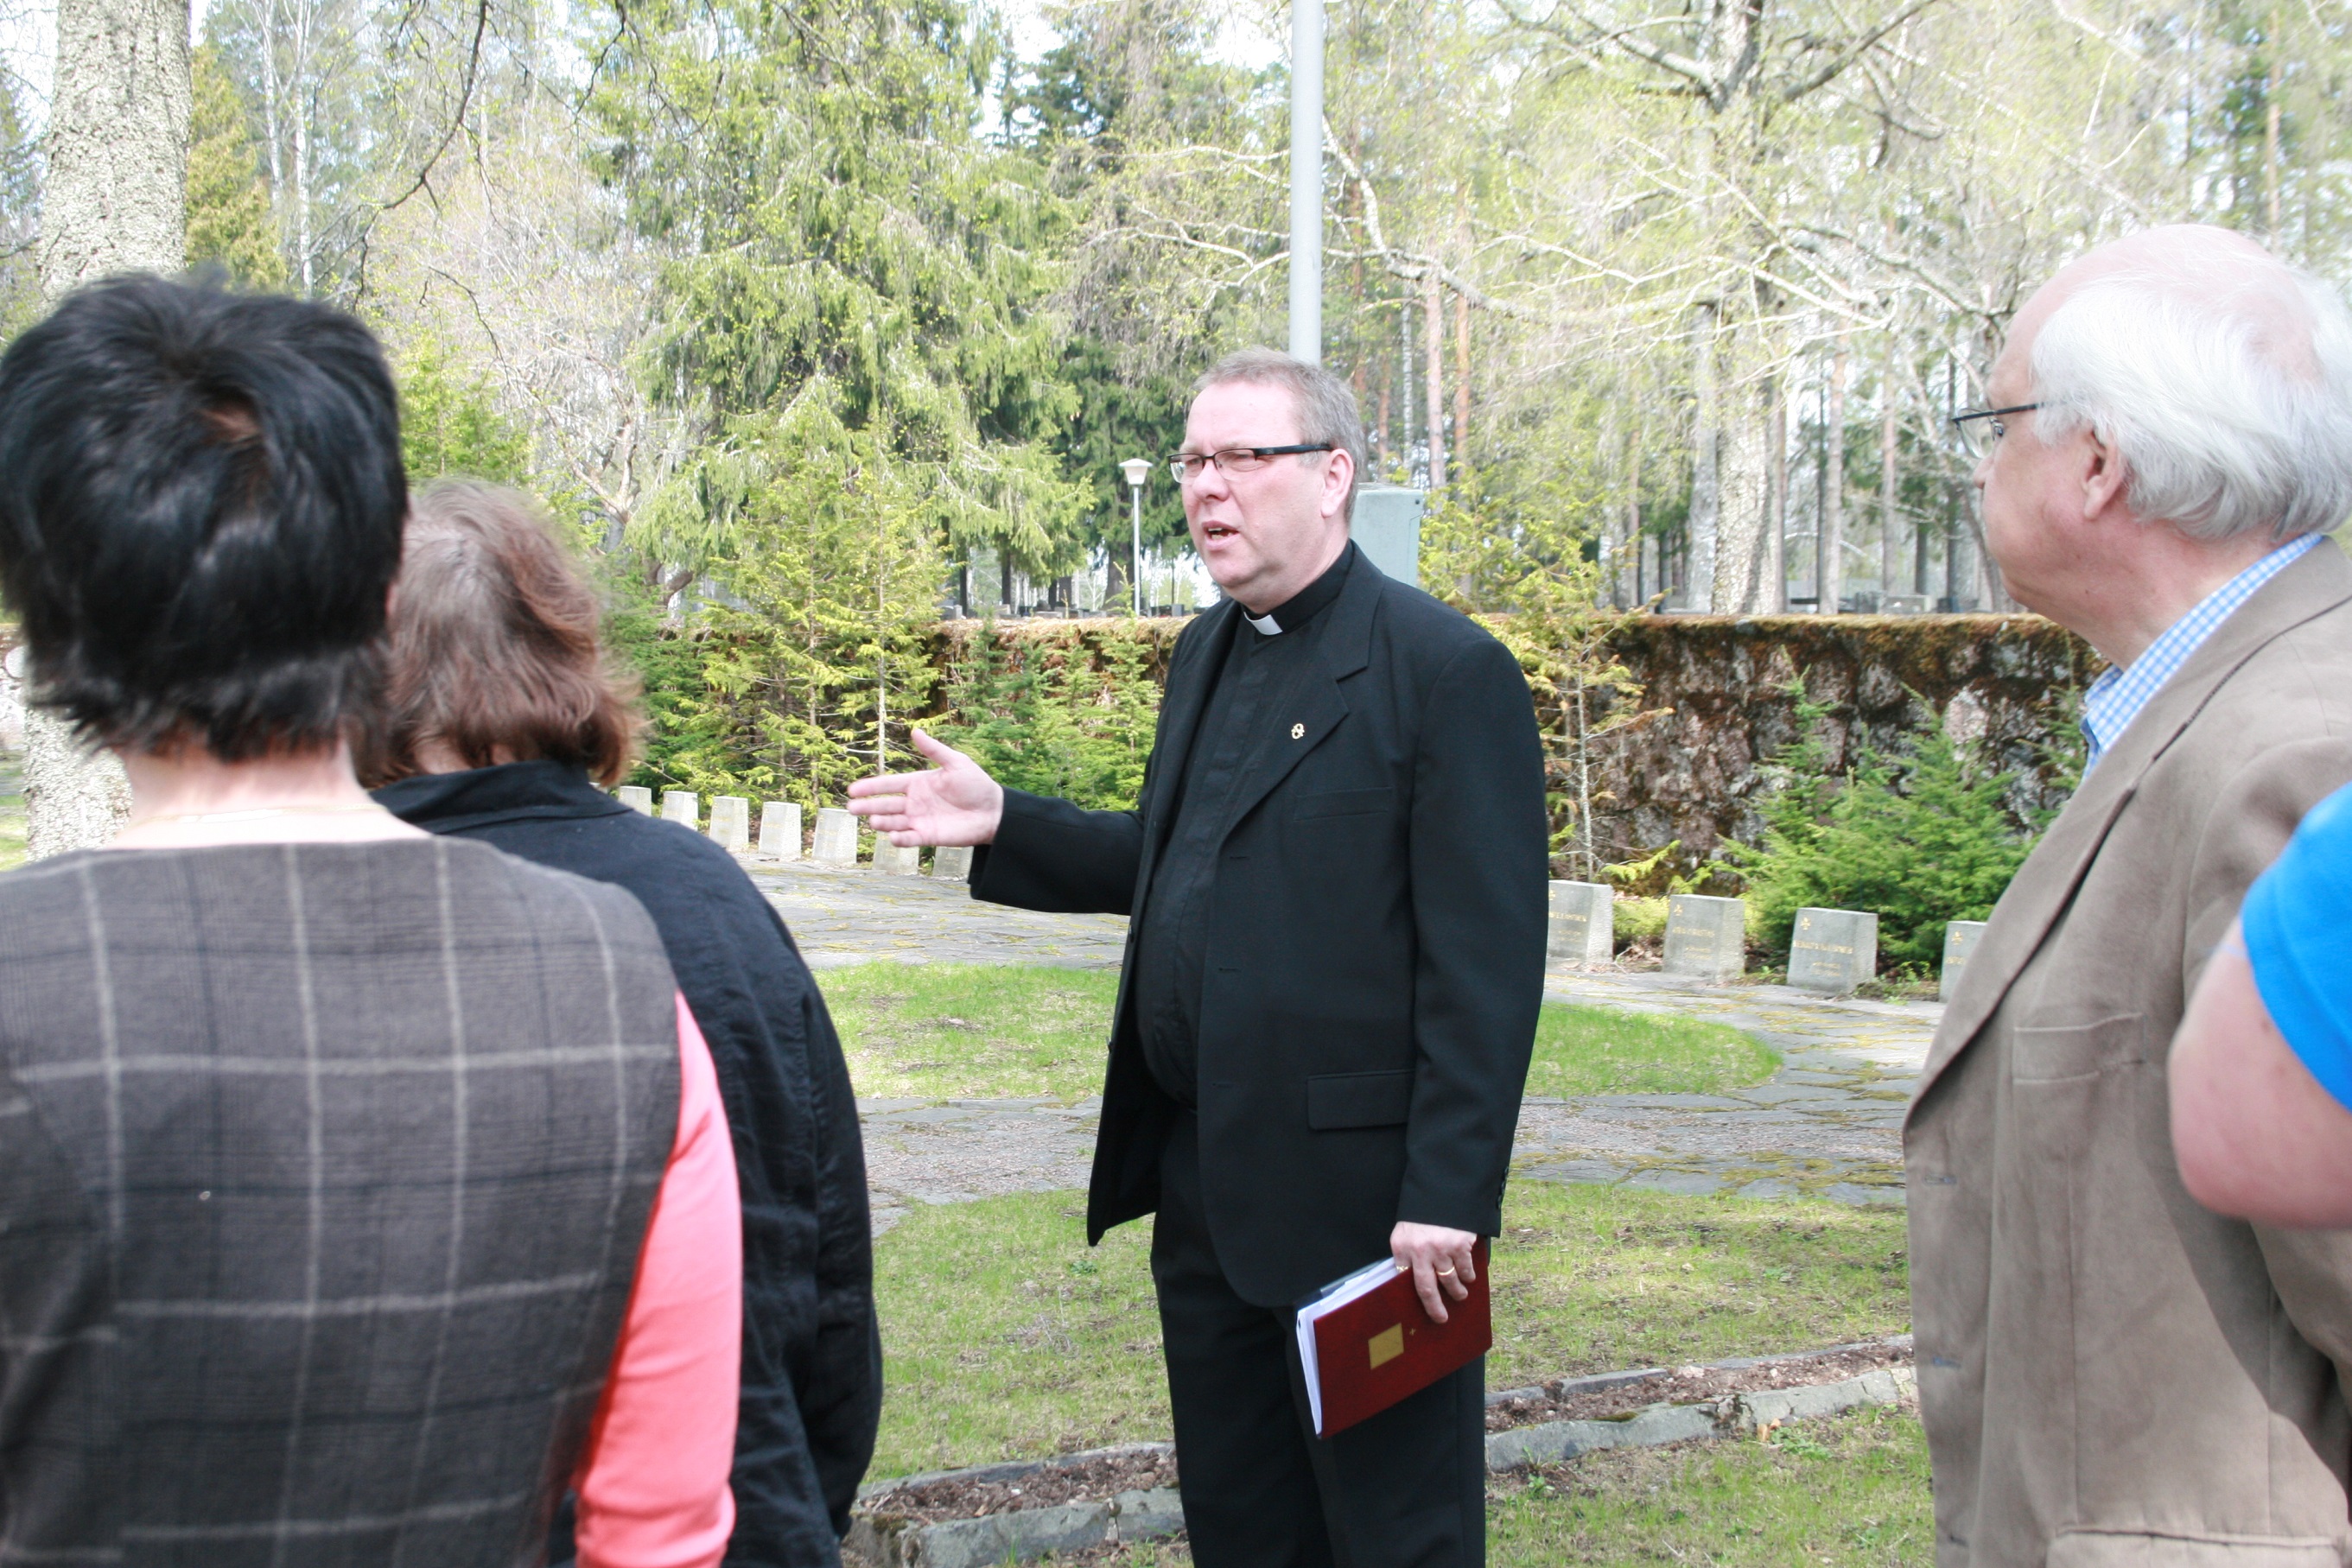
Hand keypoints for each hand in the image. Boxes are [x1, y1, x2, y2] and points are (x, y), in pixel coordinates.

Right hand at [844, 729, 1005, 846]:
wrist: (994, 811)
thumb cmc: (976, 785)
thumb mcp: (956, 762)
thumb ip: (934, 750)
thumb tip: (915, 730)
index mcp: (917, 783)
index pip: (888, 785)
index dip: (870, 787)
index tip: (852, 789)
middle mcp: (914, 802)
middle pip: (885, 805)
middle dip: (868, 806)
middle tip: (851, 808)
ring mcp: (920, 820)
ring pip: (894, 823)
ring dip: (882, 823)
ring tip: (873, 822)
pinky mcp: (928, 836)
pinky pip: (909, 839)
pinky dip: (900, 839)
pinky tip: (893, 836)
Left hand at [1389, 1221, 1477, 1324]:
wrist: (1442, 1191)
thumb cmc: (1422, 1216)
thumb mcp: (1405, 1233)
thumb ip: (1407, 1255)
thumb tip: (1410, 1281)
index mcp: (1402, 1248)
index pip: (1404, 1280)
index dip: (1412, 1295)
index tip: (1419, 1308)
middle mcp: (1420, 1251)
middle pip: (1427, 1290)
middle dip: (1435, 1309)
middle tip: (1441, 1319)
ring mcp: (1441, 1250)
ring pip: (1450, 1282)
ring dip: (1457, 1292)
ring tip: (1460, 1295)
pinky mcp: (1460, 1246)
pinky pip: (1466, 1270)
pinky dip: (1469, 1276)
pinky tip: (1469, 1277)